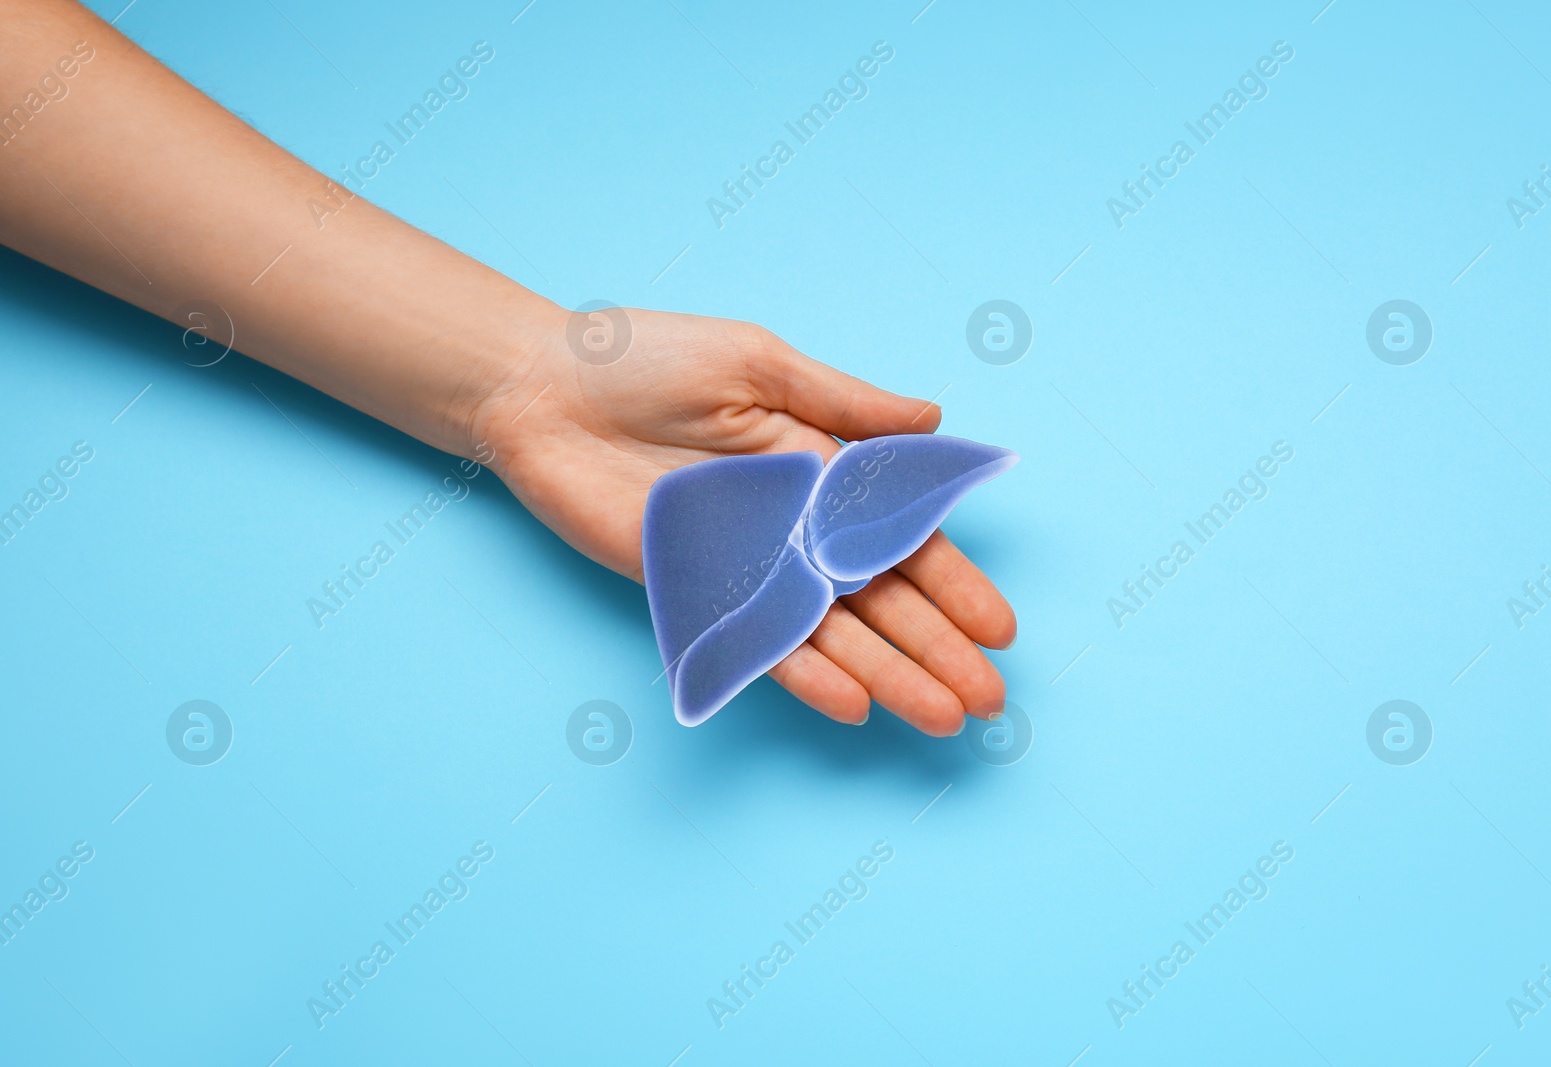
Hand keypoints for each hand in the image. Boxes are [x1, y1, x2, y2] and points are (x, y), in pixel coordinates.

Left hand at [472, 305, 1015, 734]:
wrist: (544, 390)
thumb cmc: (645, 361)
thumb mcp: (758, 363)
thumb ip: (844, 403)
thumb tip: (934, 421)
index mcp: (818, 468)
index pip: (902, 536)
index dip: (953, 582)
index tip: (998, 627)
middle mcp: (790, 527)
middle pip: (880, 599)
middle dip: (937, 648)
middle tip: (988, 700)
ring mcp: (745, 565)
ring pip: (830, 634)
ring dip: (888, 676)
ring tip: (941, 719)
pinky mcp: (693, 590)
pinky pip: (755, 643)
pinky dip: (803, 676)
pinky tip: (854, 707)